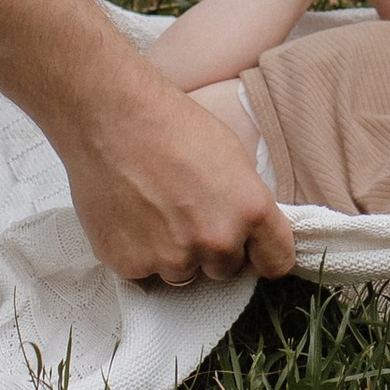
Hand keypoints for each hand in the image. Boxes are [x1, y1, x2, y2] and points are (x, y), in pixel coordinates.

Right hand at [64, 66, 296, 286]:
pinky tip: (131, 216)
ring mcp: (172, 259)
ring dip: (175, 252)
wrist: (112, 117)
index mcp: (251, 212)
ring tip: (155, 209)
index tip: (251, 249)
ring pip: (183, 273)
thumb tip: (247, 230)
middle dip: (212, 248)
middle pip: (225, 269)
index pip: (277, 262)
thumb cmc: (173, 125)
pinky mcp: (131, 265)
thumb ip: (244, 204)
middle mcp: (216, 242)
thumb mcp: (233, 157)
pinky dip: (139, 251)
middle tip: (188, 211)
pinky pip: (145, 271)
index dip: (263, 254)